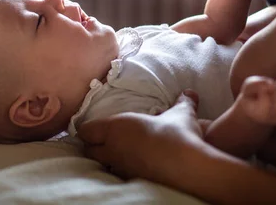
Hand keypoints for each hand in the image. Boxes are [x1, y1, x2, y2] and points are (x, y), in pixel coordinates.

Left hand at [78, 91, 208, 182]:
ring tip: (118, 154)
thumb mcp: (181, 114)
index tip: (91, 127)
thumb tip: (189, 93)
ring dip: (107, 160)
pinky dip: (122, 170)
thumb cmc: (176, 134)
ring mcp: (121, 168)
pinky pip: (118, 175)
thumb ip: (182, 102)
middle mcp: (112, 149)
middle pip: (88, 151)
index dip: (86, 128)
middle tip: (102, 140)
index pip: (86, 130)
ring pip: (103, 165)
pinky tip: (134, 167)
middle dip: (93, 146)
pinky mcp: (132, 182)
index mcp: (115, 127)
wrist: (186, 167)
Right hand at [239, 76, 275, 124]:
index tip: (263, 84)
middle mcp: (272, 119)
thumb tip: (270, 85)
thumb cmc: (252, 94)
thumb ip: (255, 84)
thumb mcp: (248, 86)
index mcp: (258, 114)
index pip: (266, 105)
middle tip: (273, 82)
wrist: (259, 104)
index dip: (265, 91)